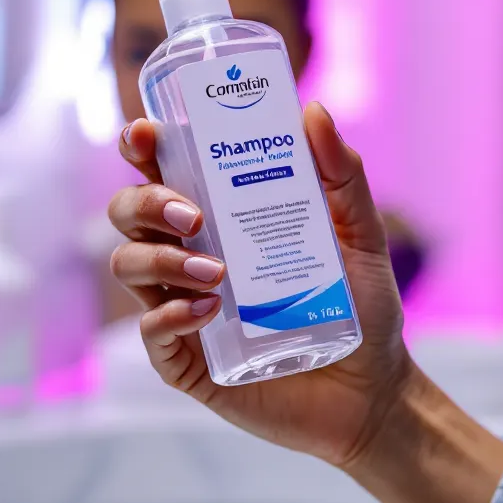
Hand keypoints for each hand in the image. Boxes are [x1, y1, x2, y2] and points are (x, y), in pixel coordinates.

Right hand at [107, 103, 415, 468]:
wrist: (374, 390)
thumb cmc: (362, 308)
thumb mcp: (362, 236)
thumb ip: (342, 176)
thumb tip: (313, 112)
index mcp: (221, 218)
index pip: (163, 172)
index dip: (143, 148)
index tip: (148, 134)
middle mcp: (190, 257)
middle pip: (129, 214)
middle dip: (146, 202)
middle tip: (193, 215)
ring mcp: (182, 309)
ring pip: (128, 266)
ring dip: (160, 260)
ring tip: (216, 272)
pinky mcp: (188, 362)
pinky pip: (150, 333)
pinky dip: (169, 317)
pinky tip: (208, 310)